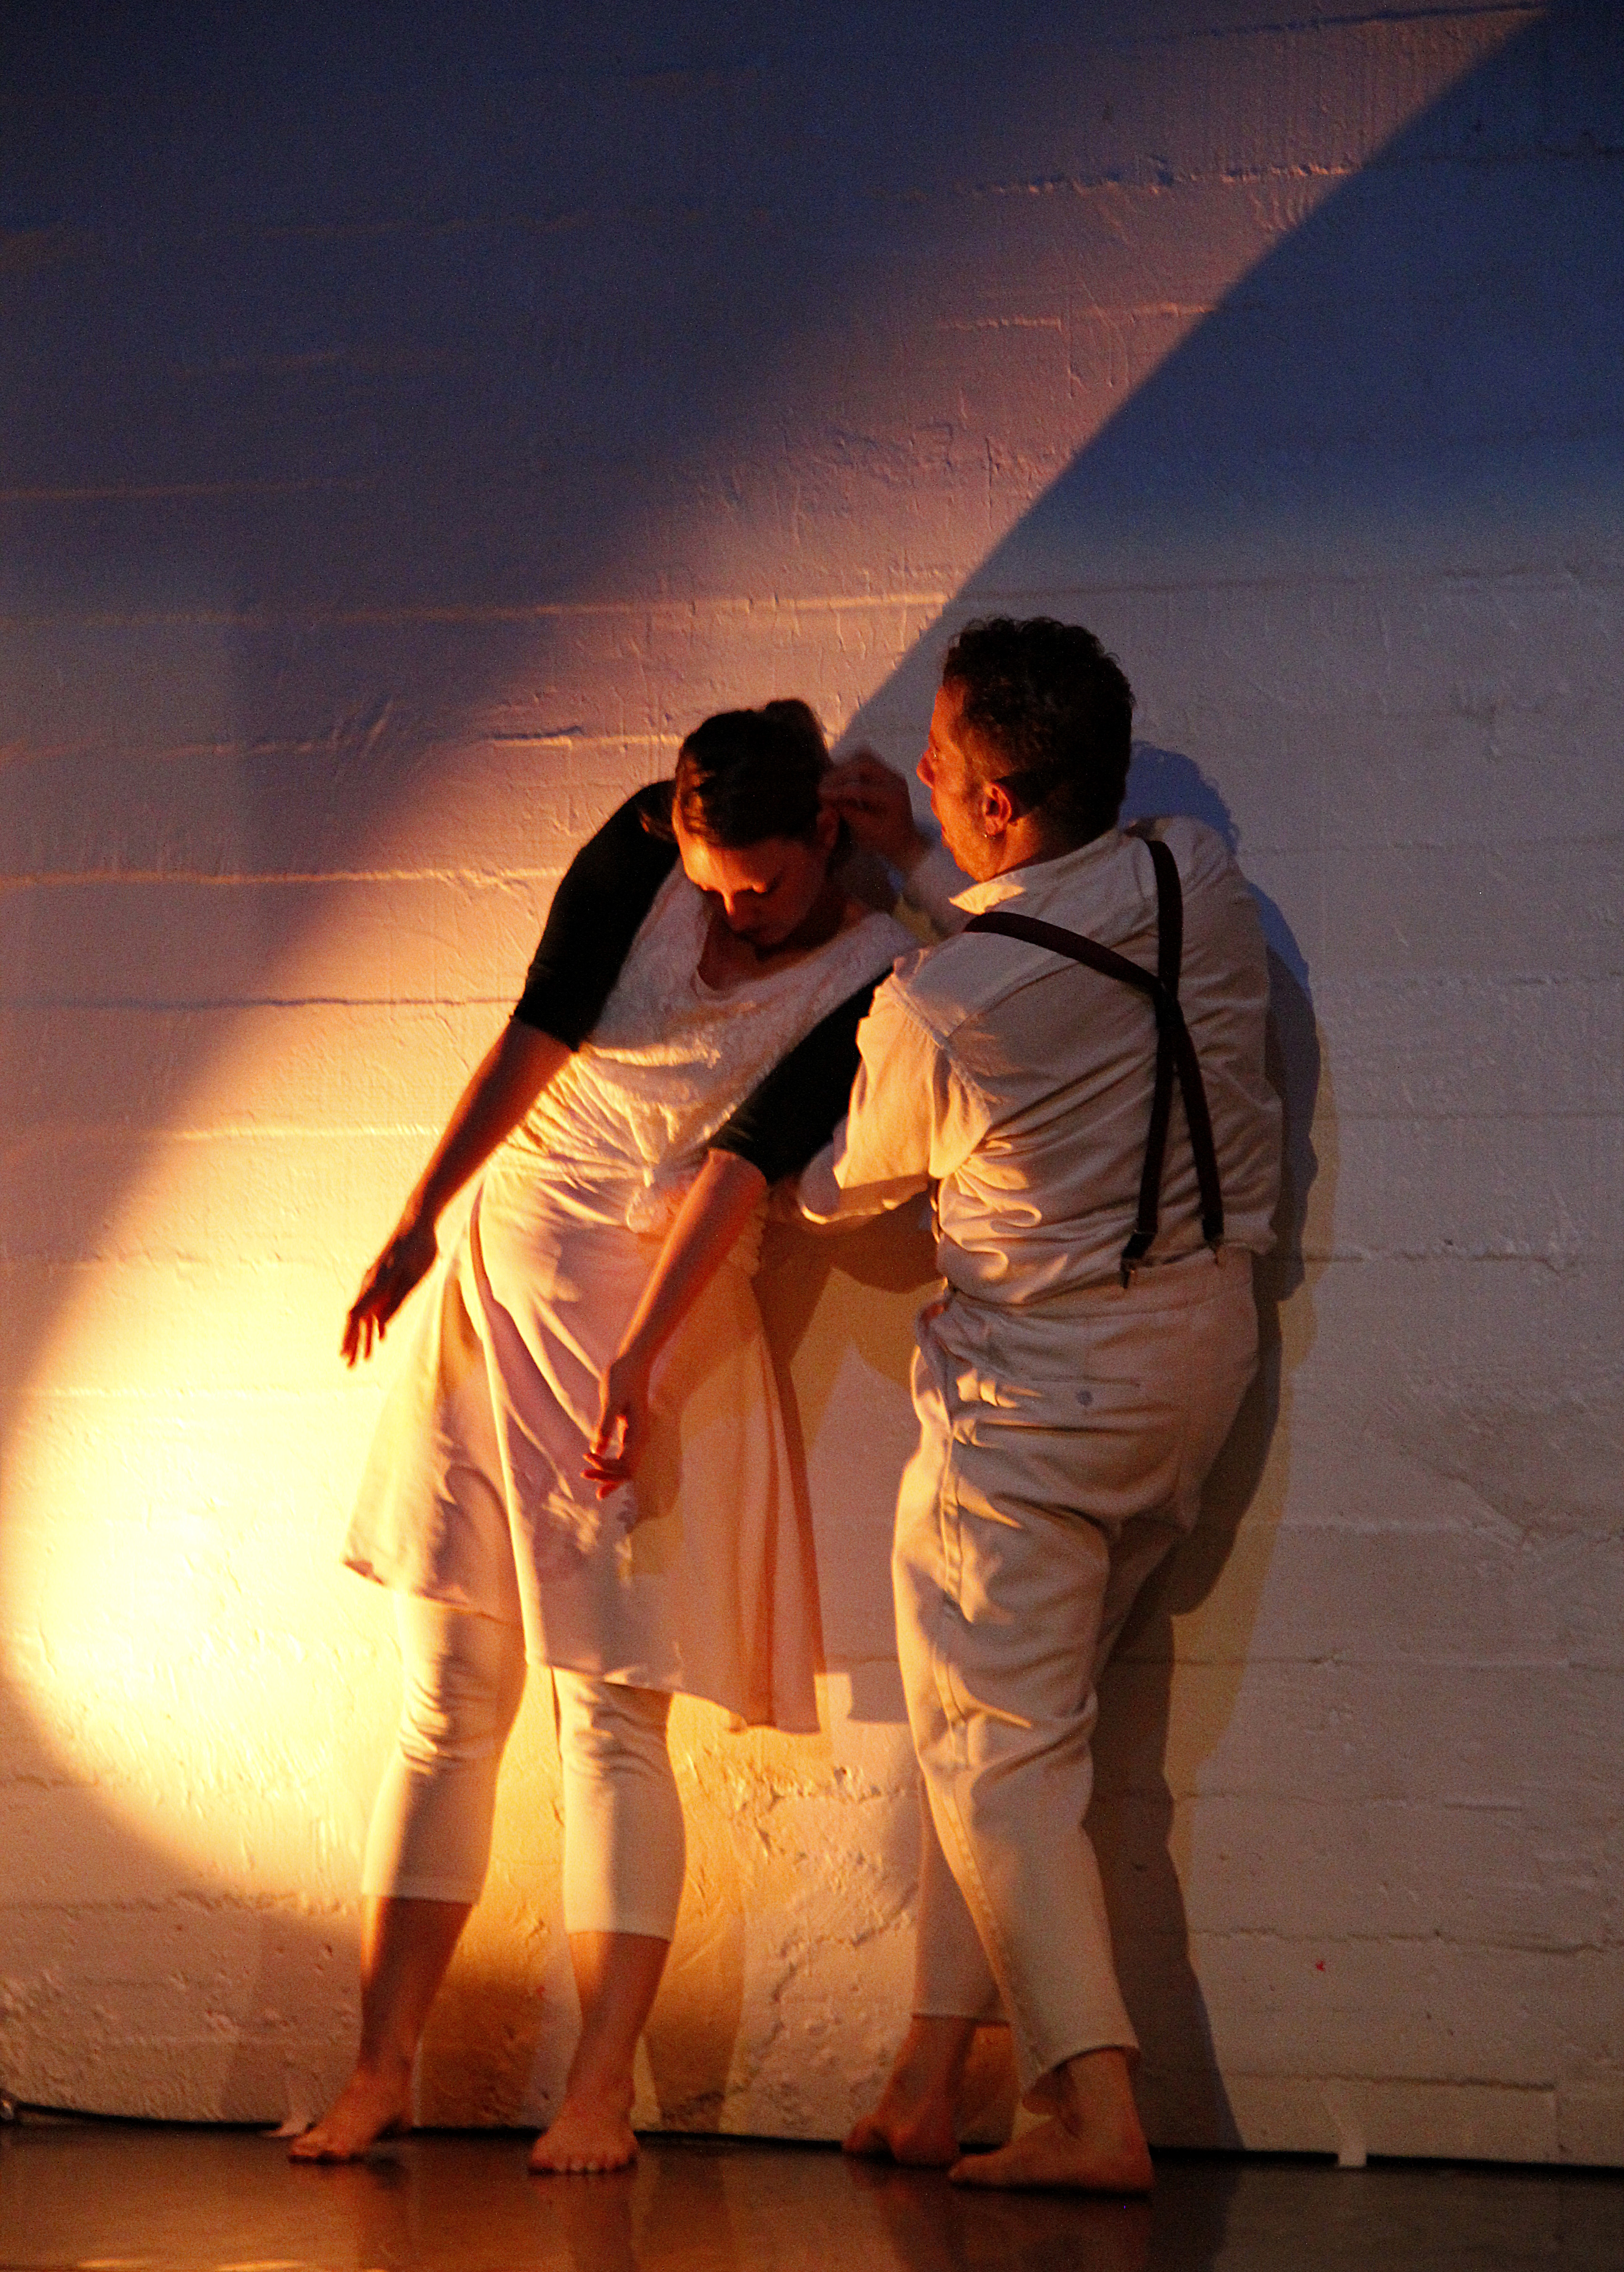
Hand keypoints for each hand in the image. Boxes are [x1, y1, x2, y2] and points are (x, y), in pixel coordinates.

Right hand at [341, 1216, 437, 1364]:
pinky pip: (377, 1307)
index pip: (356, 1315)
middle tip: (349, 1366)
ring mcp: (376, 1284)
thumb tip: (382, 1325)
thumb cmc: (418, 1248)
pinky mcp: (384, 1283)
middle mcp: (371, 1285)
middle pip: (357, 1320)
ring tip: (363, 1360)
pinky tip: (380, 1337)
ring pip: (366, 1316)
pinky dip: (376, 1324)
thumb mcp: (413, 1275)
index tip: (344, 1354)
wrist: (416, 1223)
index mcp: (376, 1284)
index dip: (349, 1336)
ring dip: (364, 1338)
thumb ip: (397, 1299)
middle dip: (352, 1344)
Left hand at [583, 1348, 653, 1498]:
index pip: (627, 1467)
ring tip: (586, 1473)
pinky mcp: (629, 1430)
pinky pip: (622, 1454)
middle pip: (627, 1471)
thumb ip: (605, 1425)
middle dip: (606, 1477)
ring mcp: (636, 1435)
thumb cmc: (623, 1378)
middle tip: (584, 1474)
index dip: (607, 1468)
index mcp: (639, 1433)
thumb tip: (595, 1450)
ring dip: (607, 1472)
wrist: (633, 1361)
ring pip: (625, 1465)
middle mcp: (640, 1438)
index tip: (588, 1457)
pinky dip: (609, 1462)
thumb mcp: (612, 1401)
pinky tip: (595, 1459)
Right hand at [822, 751, 927, 870]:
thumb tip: (825, 796)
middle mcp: (895, 780)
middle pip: (864, 762)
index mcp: (893, 797)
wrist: (903, 840)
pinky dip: (850, 765)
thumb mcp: (864, 830)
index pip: (862, 788)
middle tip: (823, 784)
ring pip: (864, 756)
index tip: (820, 793)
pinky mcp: (885, 771)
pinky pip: (865, 759)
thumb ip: (846, 811)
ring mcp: (891, 773)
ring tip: (829, 779)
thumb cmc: (884, 840)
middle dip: (840, 772)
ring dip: (844, 765)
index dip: (838, 790)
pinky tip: (839, 777)